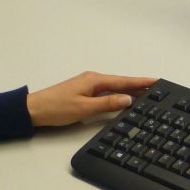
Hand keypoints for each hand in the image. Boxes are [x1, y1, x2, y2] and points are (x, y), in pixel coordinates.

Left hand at [26, 71, 155, 126]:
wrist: (33, 110)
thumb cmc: (57, 108)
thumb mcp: (84, 108)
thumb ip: (107, 104)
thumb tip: (128, 99)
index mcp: (95, 80)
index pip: (123, 81)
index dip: (140, 82)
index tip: (156, 81)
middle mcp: (93, 80)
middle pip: (121, 83)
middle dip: (138, 85)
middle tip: (156, 89)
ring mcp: (88, 85)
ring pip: (114, 87)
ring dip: (129, 90)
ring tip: (145, 94)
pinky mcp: (84, 92)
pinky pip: (106, 92)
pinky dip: (117, 94)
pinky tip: (122, 99)